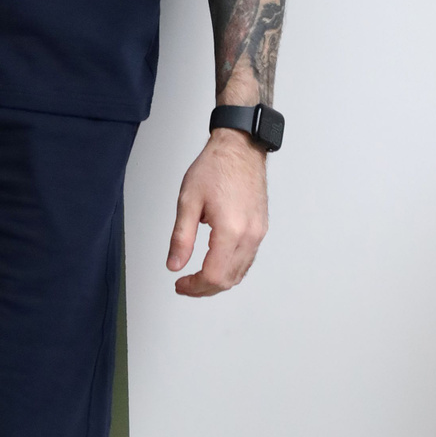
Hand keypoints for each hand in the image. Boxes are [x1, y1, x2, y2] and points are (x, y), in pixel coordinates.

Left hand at [166, 129, 267, 296]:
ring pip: (240, 273)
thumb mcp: (188, 201)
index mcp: (231, 230)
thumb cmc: (215, 167)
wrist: (240, 148)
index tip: (180, 284)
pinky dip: (231, 269)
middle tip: (185, 285)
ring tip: (197, 279)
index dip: (194, 287)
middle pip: (228, 280)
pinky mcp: (261, 228)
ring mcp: (258, 233)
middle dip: (204, 288)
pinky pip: (248, 260)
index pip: (214, 276)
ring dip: (218, 282)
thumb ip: (181, 237)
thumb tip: (175, 265)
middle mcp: (249, 235)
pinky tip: (216, 265)